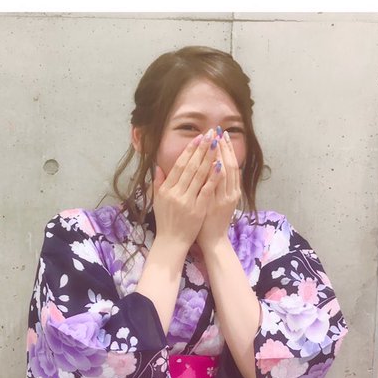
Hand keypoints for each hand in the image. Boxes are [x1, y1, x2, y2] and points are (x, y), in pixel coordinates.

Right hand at [151, 129, 220, 253]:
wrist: (171, 242)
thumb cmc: (166, 221)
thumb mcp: (158, 201)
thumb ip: (158, 183)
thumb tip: (158, 166)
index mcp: (166, 190)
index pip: (179, 165)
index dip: (189, 151)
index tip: (198, 138)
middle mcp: (176, 193)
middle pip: (191, 167)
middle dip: (201, 149)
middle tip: (210, 134)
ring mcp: (187, 201)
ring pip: (200, 175)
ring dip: (209, 158)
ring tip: (216, 143)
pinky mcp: (198, 209)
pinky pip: (206, 190)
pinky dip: (213, 177)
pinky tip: (219, 165)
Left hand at [195, 130, 241, 251]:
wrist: (213, 240)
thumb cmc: (211, 220)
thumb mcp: (215, 200)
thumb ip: (214, 184)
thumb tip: (212, 167)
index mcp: (231, 190)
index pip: (230, 164)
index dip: (226, 149)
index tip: (220, 135)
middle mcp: (231, 192)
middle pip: (230, 165)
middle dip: (224, 147)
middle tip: (219, 131)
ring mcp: (226, 198)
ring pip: (226, 172)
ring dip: (221, 155)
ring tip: (216, 140)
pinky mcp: (218, 205)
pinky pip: (218, 186)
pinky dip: (217, 174)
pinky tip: (215, 161)